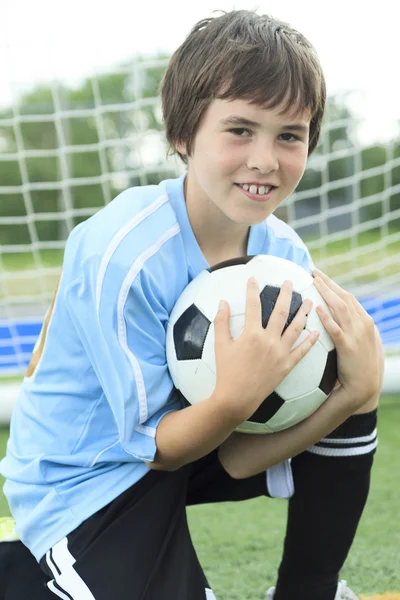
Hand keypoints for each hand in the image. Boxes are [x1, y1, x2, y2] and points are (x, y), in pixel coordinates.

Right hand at [213, 277, 319, 422]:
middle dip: (285, 294)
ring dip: (303, 312)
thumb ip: (221, 322)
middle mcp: (269, 340)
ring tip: (309, 300)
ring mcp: (280, 353)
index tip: (254, 278)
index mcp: (251, 334)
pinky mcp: (287, 366)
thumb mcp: (220, 346)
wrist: (237, 398)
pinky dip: (310, 341)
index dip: (253, 290)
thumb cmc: (226, 372)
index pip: (253, 305)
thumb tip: (222, 302)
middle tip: (289, 282)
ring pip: (296, 328)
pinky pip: (302, 352)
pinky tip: (316, 332)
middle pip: (280, 312)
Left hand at [312, 269, 382, 409]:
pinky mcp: (348, 346)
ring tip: (314, 283)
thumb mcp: (358, 343)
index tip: (321, 276)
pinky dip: (327, 317)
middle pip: (344, 297)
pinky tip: (317, 309)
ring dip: (327, 293)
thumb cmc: (358, 366)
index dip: (334, 285)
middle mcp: (362, 324)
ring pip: (341, 308)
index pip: (348, 298)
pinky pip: (336, 329)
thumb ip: (349, 329)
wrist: (364, 387)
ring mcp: (356, 334)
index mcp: (364, 322)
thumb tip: (334, 319)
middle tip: (313, 273)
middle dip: (329, 283)